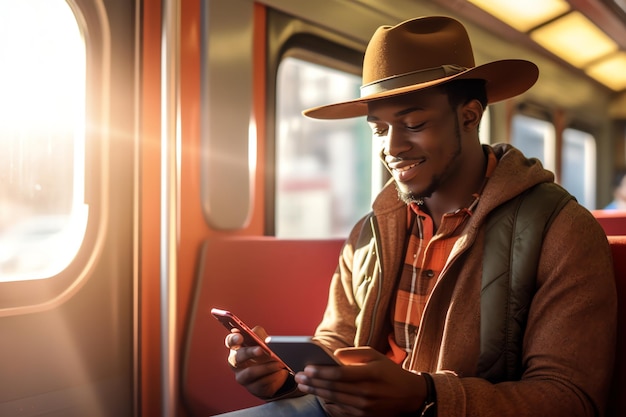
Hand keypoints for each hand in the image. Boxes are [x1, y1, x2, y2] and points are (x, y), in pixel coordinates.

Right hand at [225, 325, 289, 398]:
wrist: (272, 372)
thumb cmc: (265, 352)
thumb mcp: (263, 340)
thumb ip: (261, 336)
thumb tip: (264, 340)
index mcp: (237, 347)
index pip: (230, 341)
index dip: (233, 339)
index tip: (239, 337)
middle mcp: (235, 363)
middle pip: (237, 357)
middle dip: (249, 352)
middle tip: (260, 349)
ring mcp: (242, 377)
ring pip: (250, 372)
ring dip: (266, 367)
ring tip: (279, 363)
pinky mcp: (253, 388)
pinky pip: (262, 383)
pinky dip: (273, 377)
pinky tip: (280, 372)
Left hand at [294, 347, 426, 416]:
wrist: (410, 395)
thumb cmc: (389, 371)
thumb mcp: (375, 355)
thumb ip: (353, 353)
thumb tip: (332, 356)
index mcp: (370, 374)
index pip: (339, 374)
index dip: (321, 372)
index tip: (307, 368)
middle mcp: (367, 392)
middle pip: (333, 388)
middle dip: (313, 382)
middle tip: (298, 377)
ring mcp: (365, 407)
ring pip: (334, 399)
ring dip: (316, 392)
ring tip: (303, 386)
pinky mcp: (364, 416)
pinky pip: (340, 411)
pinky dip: (327, 404)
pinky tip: (318, 397)